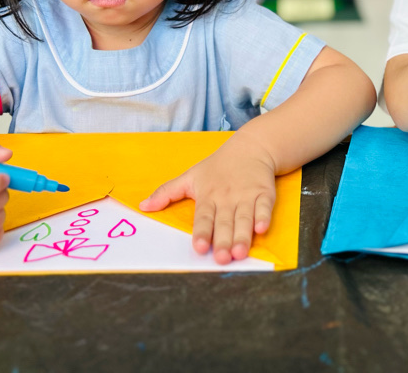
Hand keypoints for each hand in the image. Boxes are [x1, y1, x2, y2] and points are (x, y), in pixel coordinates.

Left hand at [139, 132, 276, 264]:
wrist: (251, 148)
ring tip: (240, 253)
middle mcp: (227, 197)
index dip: (201, 232)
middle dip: (223, 241)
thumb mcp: (190, 176)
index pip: (203, 217)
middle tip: (222, 258)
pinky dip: (264, 218)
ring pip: (244, 219)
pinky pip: (264, 207)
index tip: (199, 247)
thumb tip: (143, 206)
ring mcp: (246, 196)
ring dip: (242, 236)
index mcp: (208, 195)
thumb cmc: (218, 166)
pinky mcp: (264, 193)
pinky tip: (262, 229)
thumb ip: (167, 192)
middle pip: (224, 223)